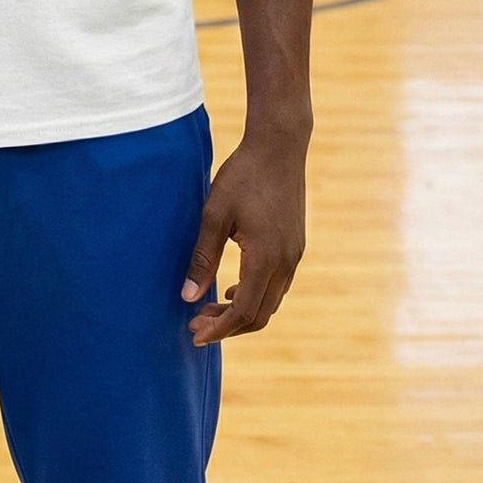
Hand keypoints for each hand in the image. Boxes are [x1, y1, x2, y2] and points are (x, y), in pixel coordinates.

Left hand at [181, 130, 306, 345]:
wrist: (279, 147)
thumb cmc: (243, 176)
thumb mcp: (214, 215)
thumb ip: (202, 258)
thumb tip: (187, 297)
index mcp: (265, 258)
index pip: (244, 311)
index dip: (219, 329)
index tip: (195, 335)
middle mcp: (286, 263)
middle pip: (260, 315)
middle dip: (228, 326)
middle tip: (196, 323)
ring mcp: (294, 255)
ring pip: (271, 302)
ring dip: (242, 312)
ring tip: (210, 308)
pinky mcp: (295, 246)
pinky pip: (277, 285)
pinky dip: (255, 295)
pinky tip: (232, 287)